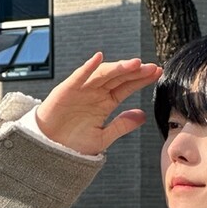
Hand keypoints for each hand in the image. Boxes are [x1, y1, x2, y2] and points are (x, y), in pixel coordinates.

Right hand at [36, 53, 162, 156]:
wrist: (50, 148)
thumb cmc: (73, 143)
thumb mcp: (102, 138)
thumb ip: (121, 126)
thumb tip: (143, 116)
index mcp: (105, 102)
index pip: (126, 86)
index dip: (141, 79)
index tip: (156, 73)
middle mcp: (95, 92)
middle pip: (118, 77)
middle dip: (135, 71)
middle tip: (151, 67)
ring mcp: (82, 89)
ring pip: (103, 74)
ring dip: (118, 67)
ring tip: (134, 64)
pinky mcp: (67, 90)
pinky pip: (79, 76)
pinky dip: (88, 67)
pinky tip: (99, 59)